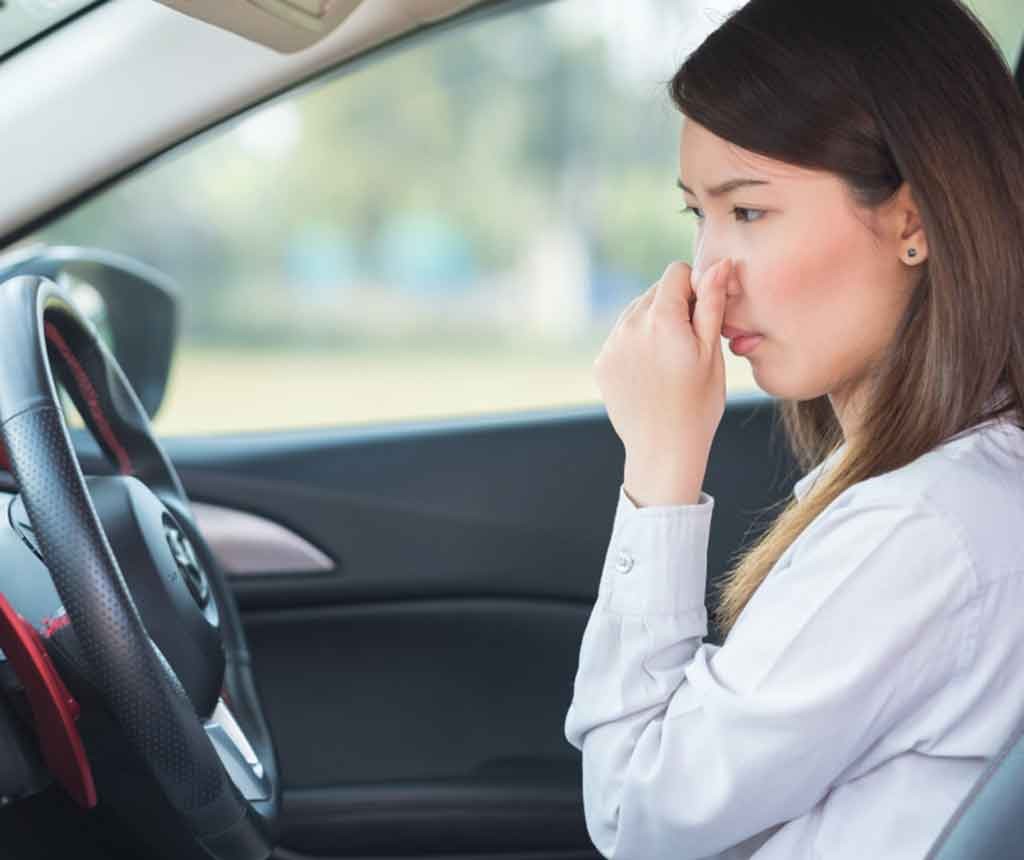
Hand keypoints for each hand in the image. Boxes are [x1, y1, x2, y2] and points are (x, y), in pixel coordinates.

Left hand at [594, 258, 732, 505]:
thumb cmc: (698, 404)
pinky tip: (651, 374)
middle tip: (687, 346)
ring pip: (635, 312)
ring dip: (653, 324)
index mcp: (661, 319)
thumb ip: (712, 303)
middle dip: (674, 307)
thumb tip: (720, 263)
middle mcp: (629, 325)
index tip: (702, 319)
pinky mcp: (602, 362)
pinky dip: (636, 344)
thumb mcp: (712, 353)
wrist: (663, 450)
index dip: (695, 290)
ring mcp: (612, 344)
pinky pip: (621, 336)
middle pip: (655, 291)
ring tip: (669, 362)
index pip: (676, 272)